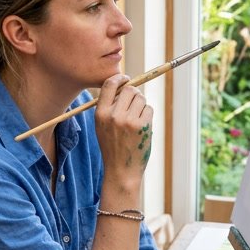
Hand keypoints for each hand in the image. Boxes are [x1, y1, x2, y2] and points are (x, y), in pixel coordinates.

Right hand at [94, 74, 152, 193]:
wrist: (121, 170)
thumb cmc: (112, 146)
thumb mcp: (102, 126)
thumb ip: (109, 106)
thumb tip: (125, 84)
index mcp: (100, 113)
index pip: (110, 84)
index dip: (120, 79)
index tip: (126, 79)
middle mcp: (114, 115)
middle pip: (130, 89)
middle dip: (134, 94)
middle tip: (134, 104)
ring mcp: (129, 120)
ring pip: (141, 98)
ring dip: (142, 106)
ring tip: (136, 120)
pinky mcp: (142, 126)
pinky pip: (149, 109)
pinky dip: (147, 116)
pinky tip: (141, 128)